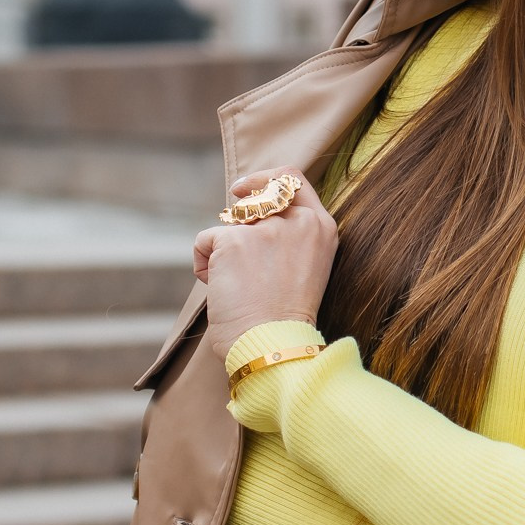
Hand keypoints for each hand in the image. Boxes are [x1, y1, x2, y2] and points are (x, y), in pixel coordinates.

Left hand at [197, 168, 339, 359]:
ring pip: (228, 224)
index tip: (243, 190)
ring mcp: (266, 228)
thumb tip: (245, 214)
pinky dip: (203, 264)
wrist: (273, 346)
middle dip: (237, 218)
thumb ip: (288, 236)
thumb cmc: (285, 319)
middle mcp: (298, 222)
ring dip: (222, 252)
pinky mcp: (234, 240)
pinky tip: (217, 289)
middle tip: (230, 246)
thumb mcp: (304, 266)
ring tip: (235, 286)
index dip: (264, 177)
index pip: (293, 178)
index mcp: (321, 227)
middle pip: (256, 197)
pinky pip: (205, 241)